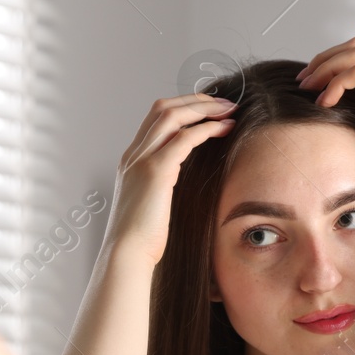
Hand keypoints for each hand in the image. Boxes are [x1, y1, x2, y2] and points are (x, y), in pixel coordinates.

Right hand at [104, 93, 237, 265]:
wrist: (126, 254)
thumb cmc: (140, 239)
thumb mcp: (150, 205)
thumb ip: (160, 187)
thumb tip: (179, 185)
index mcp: (131, 162)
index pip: (155, 120)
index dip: (183, 108)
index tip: (208, 110)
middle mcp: (134, 154)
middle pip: (163, 108)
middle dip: (195, 100)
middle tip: (224, 103)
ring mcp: (142, 160)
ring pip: (172, 115)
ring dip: (204, 108)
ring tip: (229, 110)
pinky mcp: (156, 171)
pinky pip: (185, 138)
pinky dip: (207, 128)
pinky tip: (225, 129)